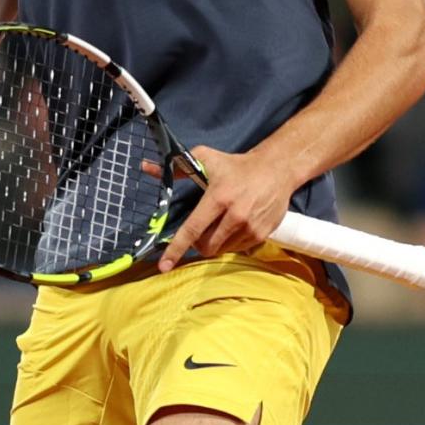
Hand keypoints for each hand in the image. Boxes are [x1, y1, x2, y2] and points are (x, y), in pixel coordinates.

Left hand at [155, 144, 296, 270]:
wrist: (277, 169)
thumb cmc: (237, 165)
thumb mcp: (206, 159)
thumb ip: (176, 167)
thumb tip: (147, 167)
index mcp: (218, 197)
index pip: (193, 229)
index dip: (176, 249)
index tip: (163, 266)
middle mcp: (235, 216)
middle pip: (206, 246)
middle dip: (197, 243)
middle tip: (201, 229)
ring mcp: (250, 227)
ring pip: (221, 250)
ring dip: (215, 242)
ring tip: (221, 222)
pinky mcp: (261, 235)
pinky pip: (236, 248)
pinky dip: (230, 241)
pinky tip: (235, 225)